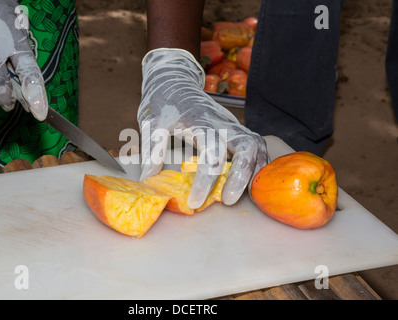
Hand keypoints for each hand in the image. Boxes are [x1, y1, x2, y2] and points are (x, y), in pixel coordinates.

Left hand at [138, 48, 268, 207]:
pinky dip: (257, 163)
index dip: (206, 181)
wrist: (174, 81)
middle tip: (228, 201)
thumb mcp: (152, 121)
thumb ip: (153, 148)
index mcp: (202, 122)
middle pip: (246, 147)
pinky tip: (250, 181)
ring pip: (256, 145)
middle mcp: (223, 123)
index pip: (212, 154)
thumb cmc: (163, 101)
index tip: (195, 202)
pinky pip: (255, 145)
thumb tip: (149, 179)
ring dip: (254, 171)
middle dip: (240, 176)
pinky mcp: (234, 129)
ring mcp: (232, 125)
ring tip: (247, 195)